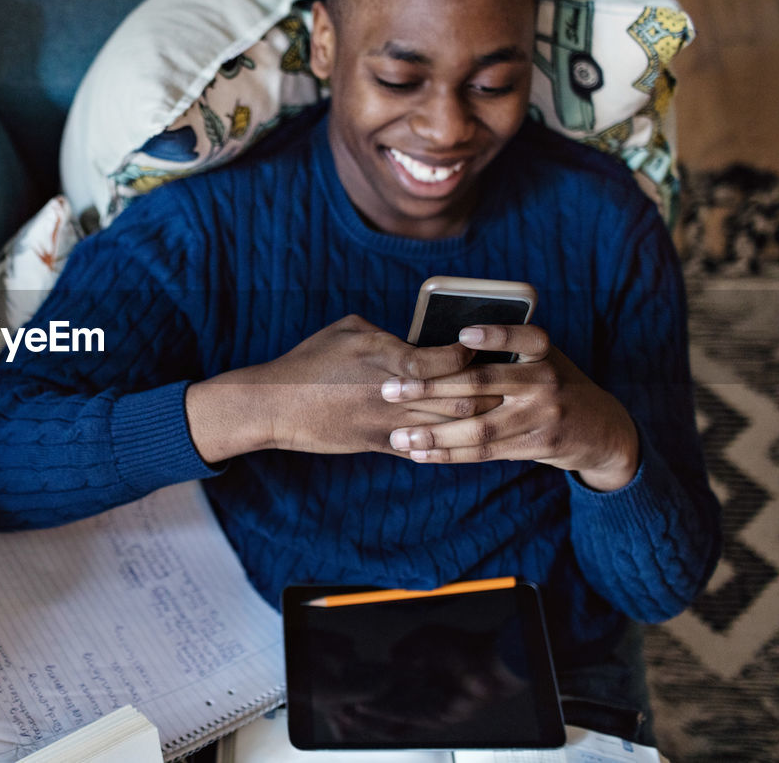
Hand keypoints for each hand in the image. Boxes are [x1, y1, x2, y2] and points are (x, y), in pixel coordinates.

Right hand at [186, 314, 501, 461]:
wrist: (275, 405)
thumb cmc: (310, 361)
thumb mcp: (347, 329)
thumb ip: (387, 333)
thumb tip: (418, 338)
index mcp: (383, 354)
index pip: (444, 359)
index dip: (469, 355)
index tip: (479, 349)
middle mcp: (390, 391)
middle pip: (458, 397)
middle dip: (486, 392)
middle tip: (503, 385)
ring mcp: (386, 422)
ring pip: (448, 428)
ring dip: (473, 422)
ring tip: (492, 413)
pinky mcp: (378, 444)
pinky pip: (425, 450)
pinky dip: (446, 444)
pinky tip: (461, 437)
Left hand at [380, 324, 640, 490]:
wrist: (600, 428)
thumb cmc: (548, 382)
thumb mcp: (537, 359)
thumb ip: (499, 354)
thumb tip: (429, 349)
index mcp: (543, 350)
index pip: (523, 337)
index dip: (496, 335)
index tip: (462, 334)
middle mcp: (546, 380)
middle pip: (481, 383)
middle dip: (430, 387)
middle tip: (389, 390)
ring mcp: (544, 415)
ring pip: (479, 427)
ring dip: (434, 434)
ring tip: (398, 437)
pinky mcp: (539, 444)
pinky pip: (487, 452)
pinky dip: (450, 454)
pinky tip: (421, 454)